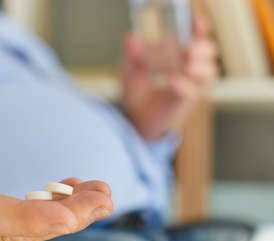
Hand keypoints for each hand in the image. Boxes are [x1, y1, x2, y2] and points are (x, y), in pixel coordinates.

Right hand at [0, 89, 112, 240]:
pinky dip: (53, 214)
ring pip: (25, 234)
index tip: (67, 219)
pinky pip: (23, 230)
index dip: (25, 220)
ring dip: (67, 216)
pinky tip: (76, 195)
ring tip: (101, 196)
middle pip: (15, 232)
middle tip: (102, 200)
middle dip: (63, 219)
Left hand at [121, 16, 217, 139]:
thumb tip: (130, 37)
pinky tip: (173, 82)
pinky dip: (184, 86)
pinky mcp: (185, 101)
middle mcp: (189, 66)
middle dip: (201, 48)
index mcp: (177, 53)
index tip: (197, 23)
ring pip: (209, 71)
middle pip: (209, 50)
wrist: (135, 118)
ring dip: (199, 66)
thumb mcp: (130, 70)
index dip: (199, 27)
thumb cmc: (136, 91)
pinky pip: (191, 92)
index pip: (194, 34)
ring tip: (186, 66)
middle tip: (187, 51)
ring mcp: (190, 84)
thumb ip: (132, 54)